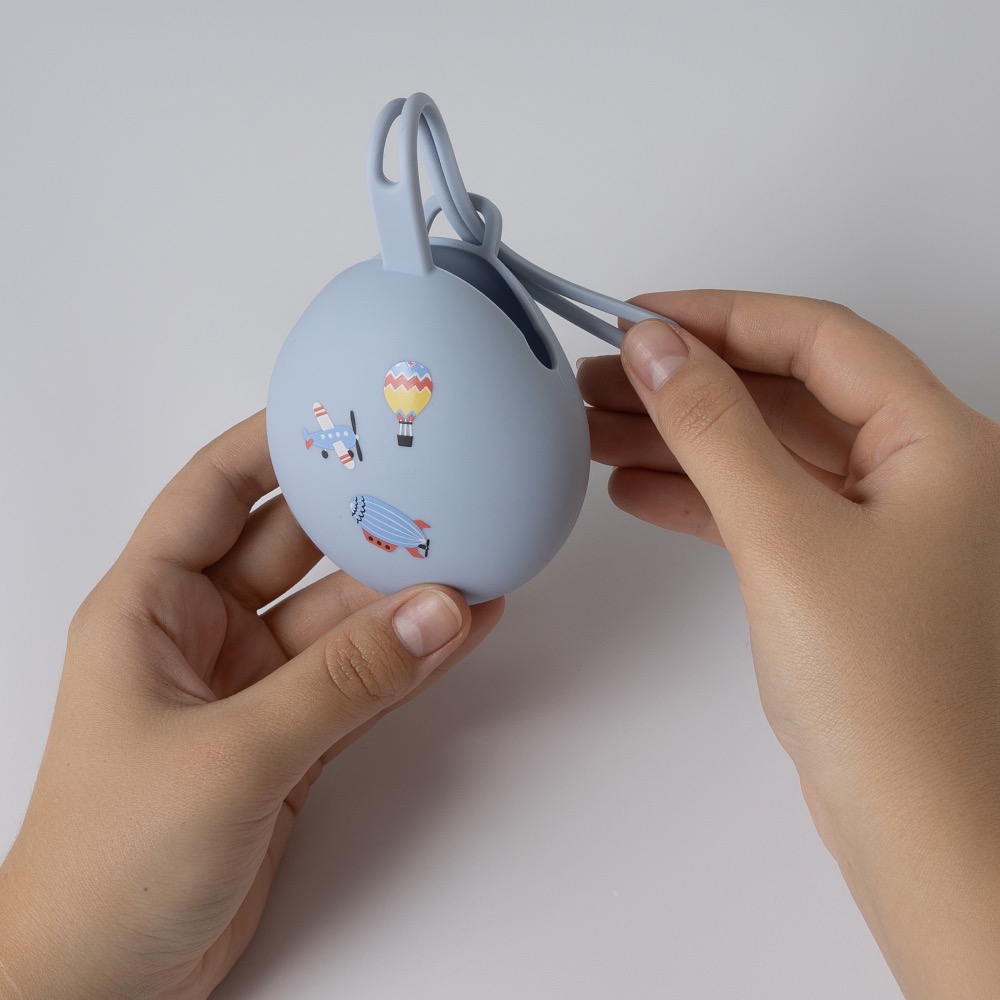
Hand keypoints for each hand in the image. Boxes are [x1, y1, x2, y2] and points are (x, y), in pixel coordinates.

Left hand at [0, 412, 503, 998]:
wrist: (104, 982)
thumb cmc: (108, 865)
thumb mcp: (230, 755)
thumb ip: (341, 683)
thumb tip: (433, 614)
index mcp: (147, 608)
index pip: (212, 491)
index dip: (272, 443)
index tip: (339, 410)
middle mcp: (201, 636)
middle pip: (292, 548)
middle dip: (359, 516)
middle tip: (430, 480)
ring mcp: (252, 688)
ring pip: (338, 618)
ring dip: (401, 595)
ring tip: (471, 558)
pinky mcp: (290, 738)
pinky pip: (360, 678)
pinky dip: (408, 657)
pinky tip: (460, 628)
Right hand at [579, 291, 999, 999]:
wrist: (917, 824)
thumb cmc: (888, 695)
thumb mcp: (785, 535)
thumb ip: (715, 429)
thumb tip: (658, 348)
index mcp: (937, 441)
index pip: (816, 337)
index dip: (721, 316)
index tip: (640, 316)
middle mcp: (916, 472)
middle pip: (783, 391)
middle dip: (687, 379)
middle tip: (600, 375)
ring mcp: (877, 524)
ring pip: (764, 450)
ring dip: (681, 435)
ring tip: (594, 428)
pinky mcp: (839, 572)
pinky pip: (760, 505)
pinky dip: (698, 493)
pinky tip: (636, 489)